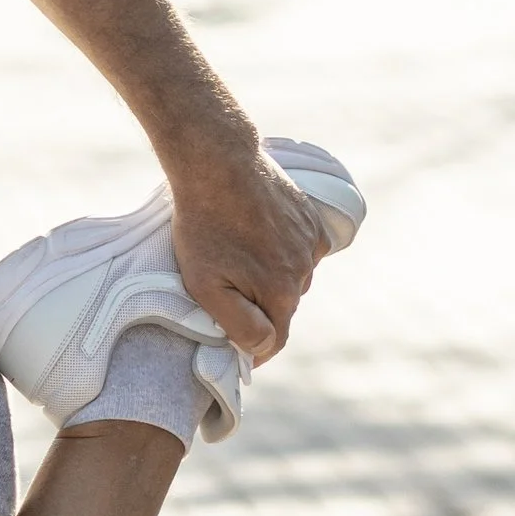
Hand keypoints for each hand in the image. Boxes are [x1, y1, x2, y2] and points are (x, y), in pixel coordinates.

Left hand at [166, 131, 325, 363]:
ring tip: (239, 261)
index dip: (253, 351)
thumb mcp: (205, 284)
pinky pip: (301, 249)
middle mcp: (305, 272)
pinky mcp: (311, 219)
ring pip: (293, 278)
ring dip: (271, 279)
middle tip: (228, 297)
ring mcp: (311, 243)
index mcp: (282, 293)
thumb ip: (238, 324)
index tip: (235, 352)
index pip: (274, 341)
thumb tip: (262, 347)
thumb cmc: (203, 225)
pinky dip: (283, 252)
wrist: (219, 162)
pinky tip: (257, 238)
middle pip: (283, 308)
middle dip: (259, 311)